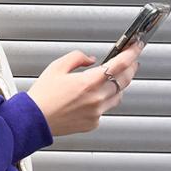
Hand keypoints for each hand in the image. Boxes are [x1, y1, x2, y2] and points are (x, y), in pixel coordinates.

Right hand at [26, 40, 143, 136]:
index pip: (120, 64)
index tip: (136, 47)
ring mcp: (97, 112)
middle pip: (125, 80)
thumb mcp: (56, 67)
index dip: (131, 53)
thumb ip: (77, 58)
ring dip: (119, 85)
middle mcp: (96, 98)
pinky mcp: (93, 123)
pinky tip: (94, 97)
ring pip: (118, 95)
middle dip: (130, 68)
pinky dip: (104, 100)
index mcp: (88, 82)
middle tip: (130, 60)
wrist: (34, 120)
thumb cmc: (42, 96)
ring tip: (112, 78)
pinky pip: (106, 109)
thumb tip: (91, 59)